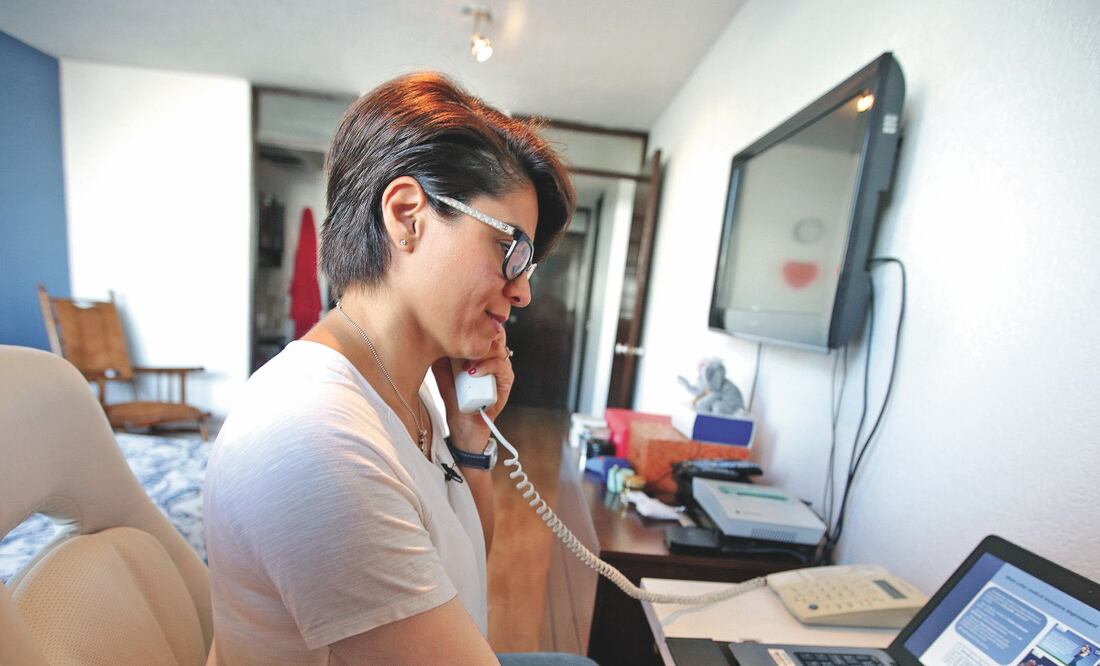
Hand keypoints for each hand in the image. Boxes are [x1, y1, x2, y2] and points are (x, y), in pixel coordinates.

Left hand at [431, 332, 513, 452]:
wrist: (461, 423)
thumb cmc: (453, 396)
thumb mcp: (441, 371)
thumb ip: (440, 352)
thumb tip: (433, 333)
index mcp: (481, 350)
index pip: (483, 327)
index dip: (473, 324)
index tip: (455, 329)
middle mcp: (494, 355)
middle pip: (494, 332)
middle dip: (478, 334)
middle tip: (461, 343)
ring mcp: (501, 367)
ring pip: (498, 347)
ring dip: (480, 351)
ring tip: (463, 362)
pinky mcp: (506, 381)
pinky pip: (501, 367)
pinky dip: (486, 366)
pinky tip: (471, 372)